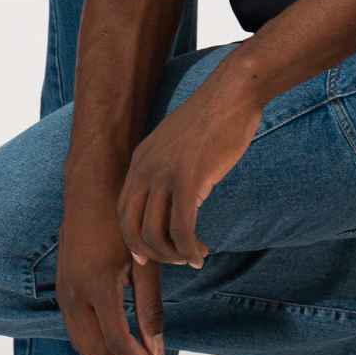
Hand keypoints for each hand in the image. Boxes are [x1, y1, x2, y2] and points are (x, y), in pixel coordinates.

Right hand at [54, 185, 171, 354]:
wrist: (91, 190)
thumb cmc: (123, 222)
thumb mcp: (145, 264)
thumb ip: (150, 309)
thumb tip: (159, 352)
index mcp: (97, 286)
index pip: (119, 343)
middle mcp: (74, 295)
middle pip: (98, 354)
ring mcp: (63, 295)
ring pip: (84, 348)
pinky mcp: (62, 293)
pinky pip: (77, 334)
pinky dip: (100, 349)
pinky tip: (124, 349)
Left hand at [117, 59, 265, 269]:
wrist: (232, 93)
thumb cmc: (214, 118)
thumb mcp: (179, 143)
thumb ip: (168, 167)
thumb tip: (174, 196)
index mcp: (140, 160)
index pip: (123, 212)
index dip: (134, 240)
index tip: (152, 256)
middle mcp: (144, 168)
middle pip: (132, 229)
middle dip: (152, 254)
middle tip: (177, 261)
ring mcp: (164, 174)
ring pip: (155, 234)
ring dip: (174, 255)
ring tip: (193, 257)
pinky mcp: (187, 180)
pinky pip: (181, 229)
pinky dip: (189, 249)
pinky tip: (202, 253)